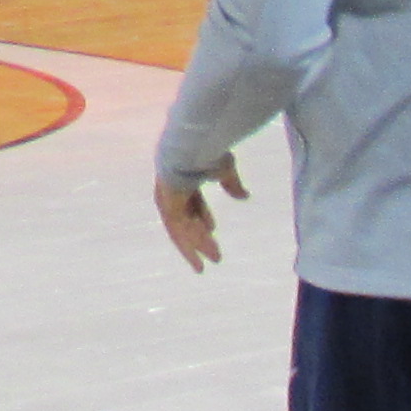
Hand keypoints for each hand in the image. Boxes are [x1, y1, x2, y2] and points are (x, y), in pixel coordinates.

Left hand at [156, 153, 246, 273]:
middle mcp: (173, 190)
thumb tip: (244, 196)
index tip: (213, 229)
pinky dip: (187, 244)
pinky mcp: (167, 206)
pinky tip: (199, 256)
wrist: (192, 147)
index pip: (192, 202)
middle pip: (186, 219)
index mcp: (185, 177)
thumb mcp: (224, 169)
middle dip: (199, 237)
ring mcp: (168, 198)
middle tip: (215, 255)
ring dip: (194, 246)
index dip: (202, 216)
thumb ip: (231, 183)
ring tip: (207, 263)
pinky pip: (178, 230)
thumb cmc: (208, 152)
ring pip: (181, 229)